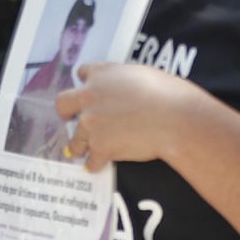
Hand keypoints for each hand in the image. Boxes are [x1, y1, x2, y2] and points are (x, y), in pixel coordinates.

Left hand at [55, 62, 209, 170]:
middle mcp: (89, 96)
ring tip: (79, 151)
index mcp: (102, 73)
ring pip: (75, 138)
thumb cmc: (170, 94)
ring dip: (79, 145)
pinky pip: (91, 160)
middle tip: (70, 119)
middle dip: (66, 112)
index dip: (87, 83)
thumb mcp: (143, 73)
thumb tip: (123, 87)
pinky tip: (96, 166)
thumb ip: (124, 79)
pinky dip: (94, 164)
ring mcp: (91, 122)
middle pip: (63, 103)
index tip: (90, 91)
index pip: (83, 72)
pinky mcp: (99, 146)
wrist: (176, 119)